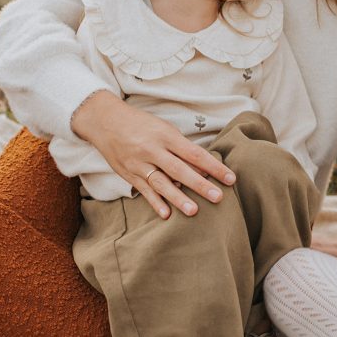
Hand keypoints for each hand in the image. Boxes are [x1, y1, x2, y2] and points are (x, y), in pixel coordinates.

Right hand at [71, 91, 235, 218]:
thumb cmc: (142, 124)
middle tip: (218, 197)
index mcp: (166, 136)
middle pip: (180, 170)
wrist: (106, 121)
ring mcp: (139, 163)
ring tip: (194, 211)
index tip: (230, 178)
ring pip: (161, 183)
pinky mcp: (128, 174)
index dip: (214, 166)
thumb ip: (182, 148)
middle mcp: (153, 150)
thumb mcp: (164, 128)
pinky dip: (155, 202)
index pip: (195, 153)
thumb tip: (203, 168)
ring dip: (178, 198)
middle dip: (200, 184)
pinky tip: (166, 214)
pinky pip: (143, 190)